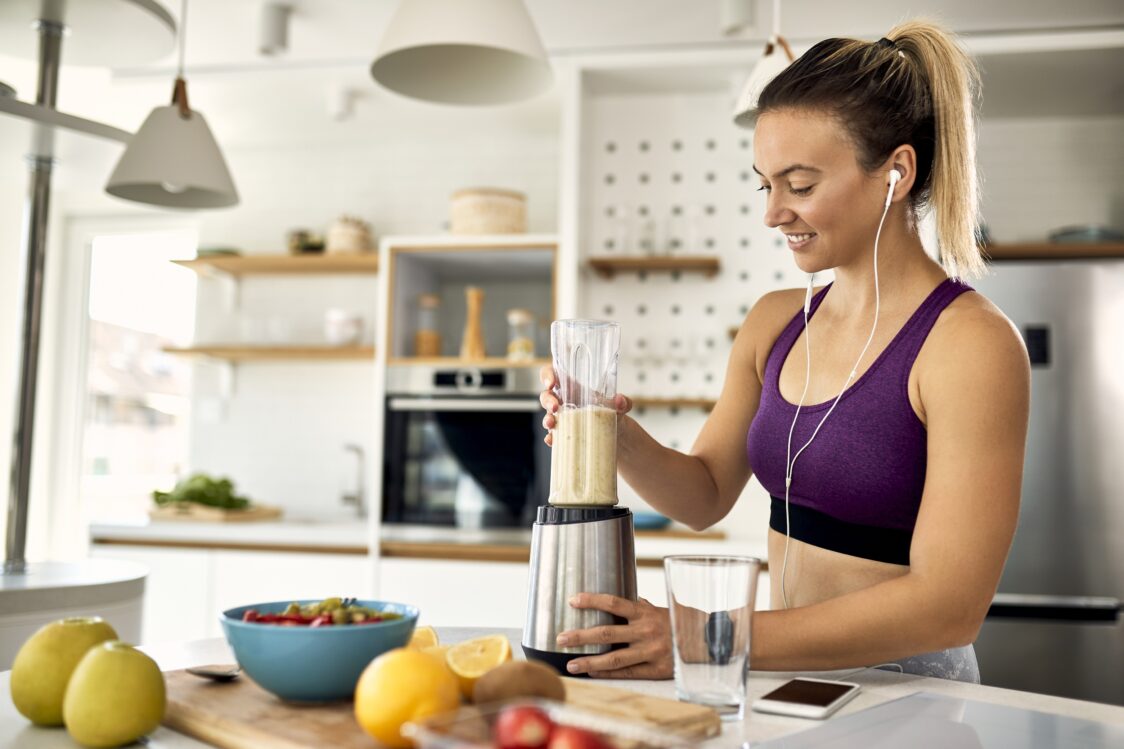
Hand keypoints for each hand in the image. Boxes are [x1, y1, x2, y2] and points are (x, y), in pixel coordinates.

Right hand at [539, 366, 633, 446]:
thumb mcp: (621, 407)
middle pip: (547, 395)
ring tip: (552, 424)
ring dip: (546, 419)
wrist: (617, 435)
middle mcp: (564, 401)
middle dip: (547, 400)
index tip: (551, 383)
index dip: (547, 375)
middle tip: (554, 407)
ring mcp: (562, 418)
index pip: (553, 374)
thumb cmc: (613, 413)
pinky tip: (552, 441)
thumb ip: (622, 402)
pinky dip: (551, 438)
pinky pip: (553, 435)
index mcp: (573, 387)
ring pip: (547, 415)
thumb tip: (620, 401)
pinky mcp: (564, 433)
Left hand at [554, 594, 672, 678]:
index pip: (613, 603)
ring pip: (613, 657)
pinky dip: (607, 672)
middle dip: (580, 635)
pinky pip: (627, 672)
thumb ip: (642, 607)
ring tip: (570, 664)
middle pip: (607, 632)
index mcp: (645, 612)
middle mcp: (646, 630)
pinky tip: (592, 672)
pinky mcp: (656, 669)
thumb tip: (626, 601)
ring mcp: (650, 651)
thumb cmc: (681, 621)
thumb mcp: (662, 608)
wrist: (709, 640)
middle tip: (560, 638)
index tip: (573, 600)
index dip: (592, 601)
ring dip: (588, 661)